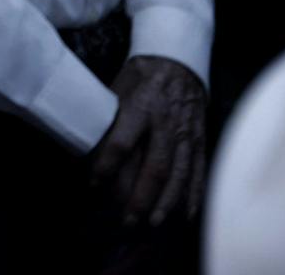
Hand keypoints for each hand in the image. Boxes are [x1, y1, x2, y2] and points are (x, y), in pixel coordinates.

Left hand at [89, 56, 207, 228]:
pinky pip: (199, 171)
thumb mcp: (116, 89)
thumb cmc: (139, 78)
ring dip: (166, 203)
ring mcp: (186, 133)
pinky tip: (187, 215)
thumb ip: (108, 118)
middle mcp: (166, 123)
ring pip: (178, 174)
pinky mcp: (200, 140)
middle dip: (140, 197)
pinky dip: (193, 195)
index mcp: (140, 106)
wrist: (177, 61)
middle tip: (127, 220)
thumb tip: (84, 147)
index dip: (106, 166)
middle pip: (155, 167)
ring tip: (153, 223)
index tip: (93, 185)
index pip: (121, 142)